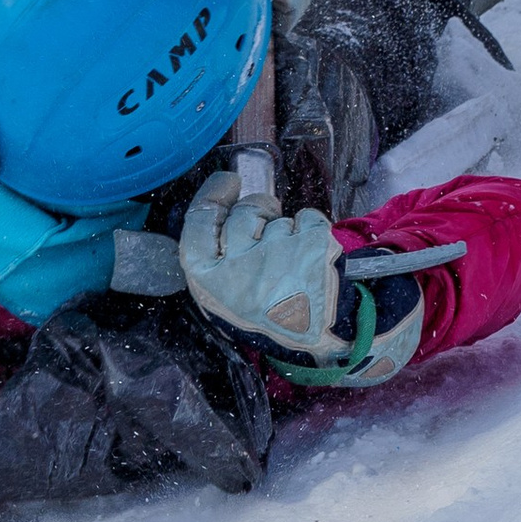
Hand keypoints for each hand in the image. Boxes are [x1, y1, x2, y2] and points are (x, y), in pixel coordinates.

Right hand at [179, 168, 353, 359]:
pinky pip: (308, 218)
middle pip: (243, 213)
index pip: (198, 223)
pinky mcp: (312, 247)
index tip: (227, 182)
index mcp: (210, 283)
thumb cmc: (270, 318)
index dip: (212, 196)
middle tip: (268, 228)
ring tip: (293, 263)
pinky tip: (312, 256)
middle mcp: (240, 268)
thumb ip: (212, 260)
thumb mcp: (225, 299)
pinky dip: (312, 229)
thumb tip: (215, 206)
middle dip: (258, 211)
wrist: (322, 340)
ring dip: (286, 230)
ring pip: (278, 219)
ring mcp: (277, 256)